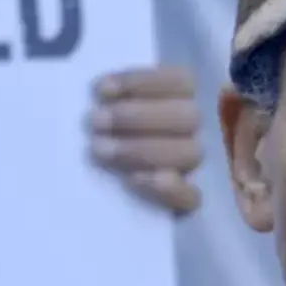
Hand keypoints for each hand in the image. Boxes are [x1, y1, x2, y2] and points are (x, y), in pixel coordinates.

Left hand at [88, 66, 202, 216]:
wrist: (87, 202)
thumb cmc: (98, 137)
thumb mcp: (107, 109)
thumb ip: (116, 95)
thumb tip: (103, 89)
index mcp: (184, 100)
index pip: (183, 81)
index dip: (144, 82)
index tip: (101, 91)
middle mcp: (199, 132)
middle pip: (189, 117)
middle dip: (136, 117)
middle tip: (95, 122)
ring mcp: (198, 169)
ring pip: (191, 153)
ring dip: (142, 149)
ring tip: (99, 149)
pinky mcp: (189, 204)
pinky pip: (193, 198)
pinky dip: (167, 190)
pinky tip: (133, 181)